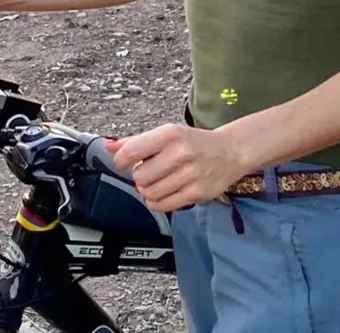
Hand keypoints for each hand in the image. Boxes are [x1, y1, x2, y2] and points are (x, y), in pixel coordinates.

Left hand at [105, 123, 246, 211]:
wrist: (230, 151)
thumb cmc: (194, 142)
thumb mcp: (166, 134)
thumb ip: (136, 142)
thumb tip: (109, 147)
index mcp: (170, 134)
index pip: (132, 151)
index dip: (122, 160)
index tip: (124, 162)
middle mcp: (180, 153)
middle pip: (139, 177)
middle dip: (140, 177)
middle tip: (150, 172)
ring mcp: (190, 174)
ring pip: (150, 193)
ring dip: (148, 190)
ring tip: (158, 182)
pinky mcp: (197, 193)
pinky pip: (164, 205)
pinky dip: (157, 202)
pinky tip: (163, 192)